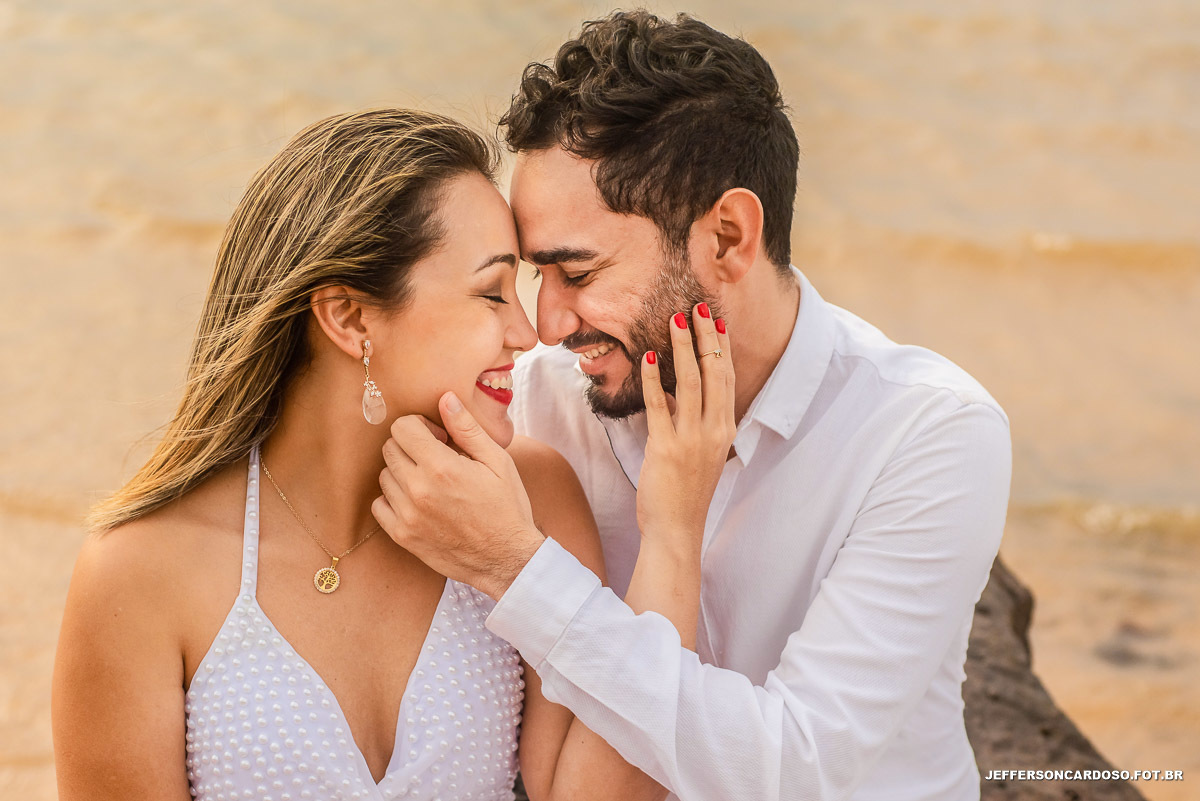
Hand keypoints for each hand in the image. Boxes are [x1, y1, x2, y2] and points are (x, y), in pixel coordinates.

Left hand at [372, 392, 544, 599]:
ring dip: (403, 471)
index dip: (421, 426)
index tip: (439, 437)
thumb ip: (467, 429)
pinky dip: (393, 498)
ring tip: (430, 481)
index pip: (402, 428)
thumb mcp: (497, 462)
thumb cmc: (507, 507)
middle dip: (410, 445)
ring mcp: (407, 515)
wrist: (507, 559)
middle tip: (436, 457)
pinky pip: (380, 505)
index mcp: (441, 467)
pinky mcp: (403, 536)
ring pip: (384, 476)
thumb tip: (445, 399)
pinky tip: (418, 501)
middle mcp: (417, 490)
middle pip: (390, 449)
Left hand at [635, 303, 735, 554]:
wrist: (676, 530)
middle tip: (698, 307)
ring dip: (684, 349)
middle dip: (706, 337)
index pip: (727, 378)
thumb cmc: (686, 493)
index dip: (721, 346)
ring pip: (691, 383)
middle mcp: (714, 431)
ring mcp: (692, 439)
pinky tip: (649, 358)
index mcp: (725, 429)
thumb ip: (696, 421)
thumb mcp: (701, 452)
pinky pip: (660, 407)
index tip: (716, 319)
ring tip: (676, 321)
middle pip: (714, 373)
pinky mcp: (666, 448)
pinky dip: (655, 380)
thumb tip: (680, 390)